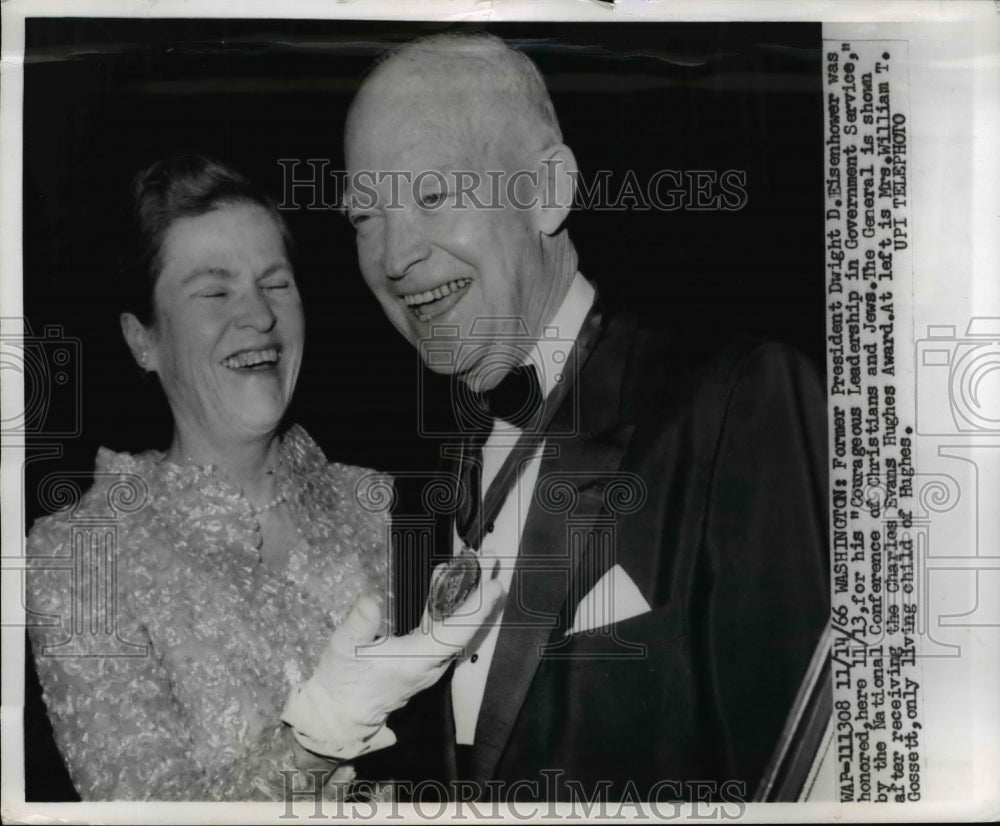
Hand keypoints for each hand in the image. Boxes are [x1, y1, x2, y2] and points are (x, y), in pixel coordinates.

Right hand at [282, 570, 503, 758]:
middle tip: (492, 558)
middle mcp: (431, 662)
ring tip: (472, 562)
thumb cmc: (342, 681)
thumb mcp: (344, 648)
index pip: (458, 631)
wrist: (338, 712)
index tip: (495, 584)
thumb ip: (360, 623)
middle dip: (479, 590)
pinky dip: (445, 603)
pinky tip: (442, 580)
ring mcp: (427, 660)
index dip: (477, 607)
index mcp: (418, 659)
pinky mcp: (419, 657)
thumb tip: (370, 600)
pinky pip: (440, 628)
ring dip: (463, 594)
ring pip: (454, 624)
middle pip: (463, 624)